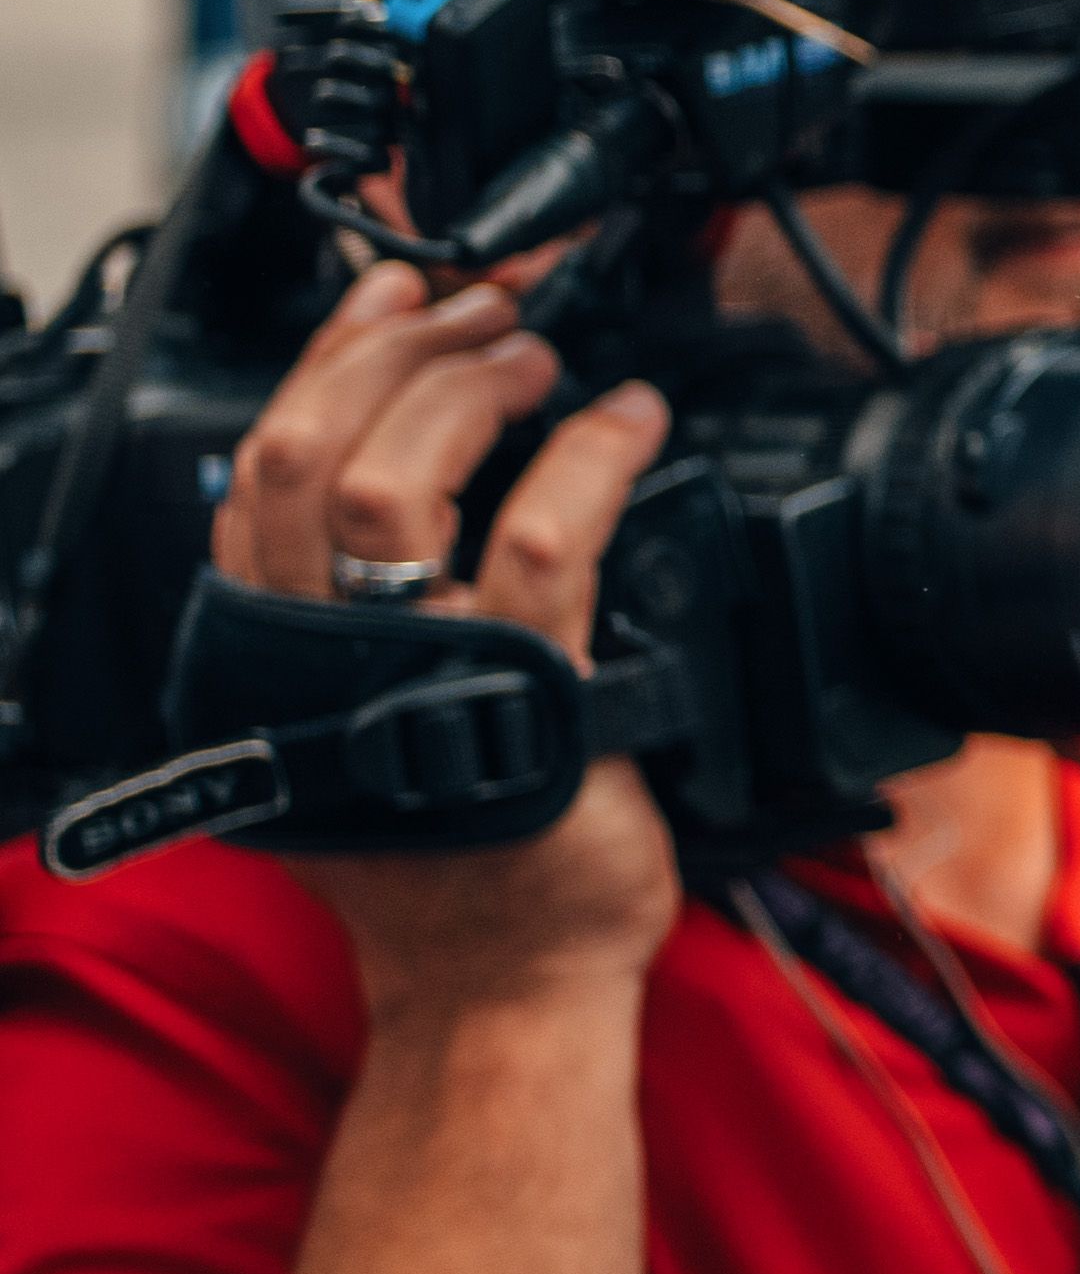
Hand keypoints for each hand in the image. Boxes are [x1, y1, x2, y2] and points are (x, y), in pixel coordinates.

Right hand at [209, 267, 680, 1017]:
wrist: (503, 980)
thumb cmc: (457, 854)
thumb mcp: (365, 717)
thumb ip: (351, 609)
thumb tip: (386, 468)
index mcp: (269, 651)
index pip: (254, 467)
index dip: (326, 359)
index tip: (393, 293)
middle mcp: (313, 657)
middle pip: (301, 452)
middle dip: (395, 352)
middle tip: (483, 308)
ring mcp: (410, 674)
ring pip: (390, 483)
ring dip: (469, 389)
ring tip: (535, 351)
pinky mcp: (524, 693)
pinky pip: (546, 541)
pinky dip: (591, 456)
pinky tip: (632, 420)